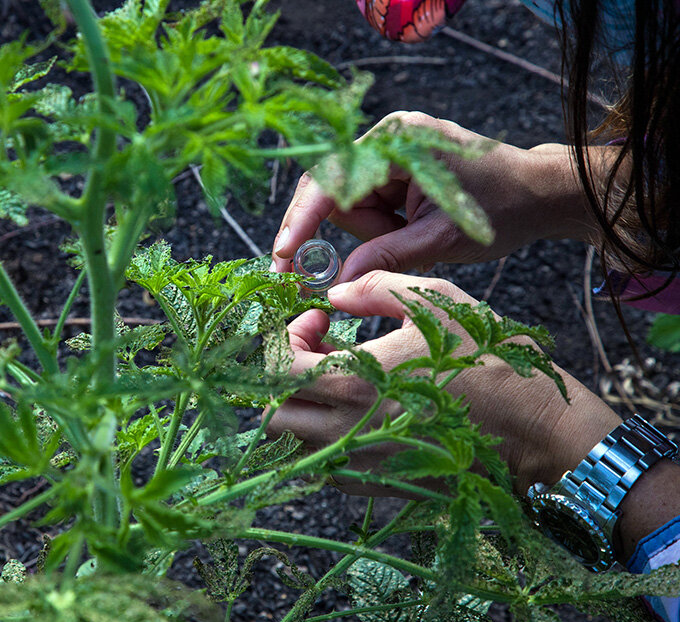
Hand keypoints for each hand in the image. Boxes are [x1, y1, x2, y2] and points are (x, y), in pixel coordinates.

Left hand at [264, 271, 618, 495]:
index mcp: (354, 384)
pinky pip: (322, 465)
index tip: (316, 320)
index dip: (283, 337)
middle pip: (271, 413)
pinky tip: (358, 408)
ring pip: (291, 444)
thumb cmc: (493, 366)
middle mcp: (345, 431)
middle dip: (278, 377)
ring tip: (335, 378)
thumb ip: (375, 288)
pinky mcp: (375, 485)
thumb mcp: (437, 304)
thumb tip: (334, 292)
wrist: (540, 436)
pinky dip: (322, 436)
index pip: (275, 368)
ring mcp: (358, 465)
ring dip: (298, 408)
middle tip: (314, 350)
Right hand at [271, 112, 593, 280]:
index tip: (284, 255)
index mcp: (398, 142)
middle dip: (350, 232)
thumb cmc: (501, 210)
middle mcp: (387, 138)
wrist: (538, 194)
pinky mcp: (392, 168)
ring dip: (373, 233)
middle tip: (348, 269)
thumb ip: (386, 257)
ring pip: (348, 205)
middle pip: (333, 193)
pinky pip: (364, 205)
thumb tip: (336, 283)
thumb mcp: (441, 241)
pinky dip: (379, 228)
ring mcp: (389, 151)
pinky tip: (409, 232)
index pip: (333, 182)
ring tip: (417, 239)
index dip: (303, 220)